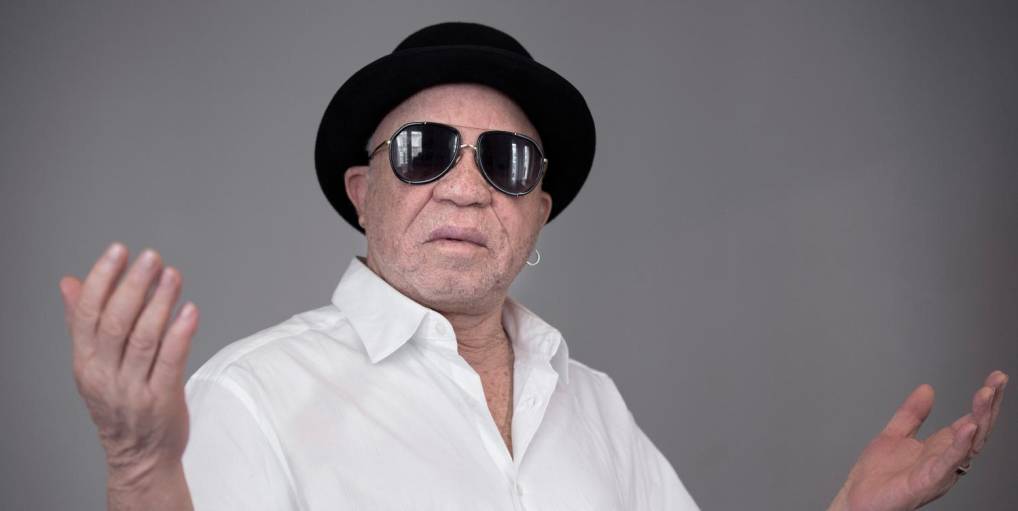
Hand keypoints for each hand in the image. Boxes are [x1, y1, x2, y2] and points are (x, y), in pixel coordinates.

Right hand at [60, 242, 198, 490]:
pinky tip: (190, 310)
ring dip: (160, 303)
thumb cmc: (120, 403)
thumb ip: (82, 323)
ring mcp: (133, 389)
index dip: (102, 279)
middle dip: (134, 285)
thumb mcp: (94, 364)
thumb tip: (68, 282)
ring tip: (173, 275)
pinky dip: (181, 334)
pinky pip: (171, 361)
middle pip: (116, 323)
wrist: (139, 455)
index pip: (87, 314)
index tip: (119, 251)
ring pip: (144, 339)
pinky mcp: (162, 399)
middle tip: (151, 257)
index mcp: (85, 362)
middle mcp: (105, 375)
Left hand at [828, 371, 1007, 510]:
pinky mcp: (927, 481)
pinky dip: (960, 445)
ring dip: (979, 418)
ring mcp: (939, 471)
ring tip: (985, 394)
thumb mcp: (895, 434)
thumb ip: (912, 413)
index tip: (994, 379)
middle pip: (976, 430)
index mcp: (940, 448)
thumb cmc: (877, 477)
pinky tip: (968, 427)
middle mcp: (945, 460)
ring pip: (968, 444)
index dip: (983, 402)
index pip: (970, 422)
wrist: (857, 501)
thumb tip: (928, 389)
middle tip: (998, 380)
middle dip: (988, 405)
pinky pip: (948, 462)